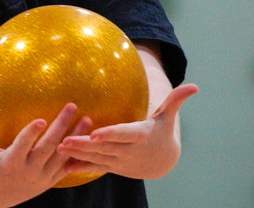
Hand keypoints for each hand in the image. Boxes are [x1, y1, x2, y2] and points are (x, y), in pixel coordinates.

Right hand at [0, 103, 91, 206]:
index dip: (31, 133)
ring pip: (62, 156)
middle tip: (71, 105)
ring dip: (76, 137)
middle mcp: (29, 171)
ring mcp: (42, 177)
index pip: (22, 146)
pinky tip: (90, 138)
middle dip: (61, 126)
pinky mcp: (51, 180)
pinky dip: (79, 154)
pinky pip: (68, 166)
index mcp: (12, 163)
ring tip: (87, 118)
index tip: (41, 119)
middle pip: (48, 147)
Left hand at [56, 84, 197, 179]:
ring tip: (58, 147)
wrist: (163, 162)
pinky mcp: (112, 165)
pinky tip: (62, 165)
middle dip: (84, 145)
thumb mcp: (168, 115)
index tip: (95, 133)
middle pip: (103, 147)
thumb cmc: (162, 131)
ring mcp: (118, 160)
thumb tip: (194, 86)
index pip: (122, 134)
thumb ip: (177, 99)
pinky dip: (79, 167)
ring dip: (77, 154)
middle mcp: (128, 151)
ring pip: (96, 158)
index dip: (109, 134)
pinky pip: (94, 167)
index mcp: (139, 136)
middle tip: (64, 140)